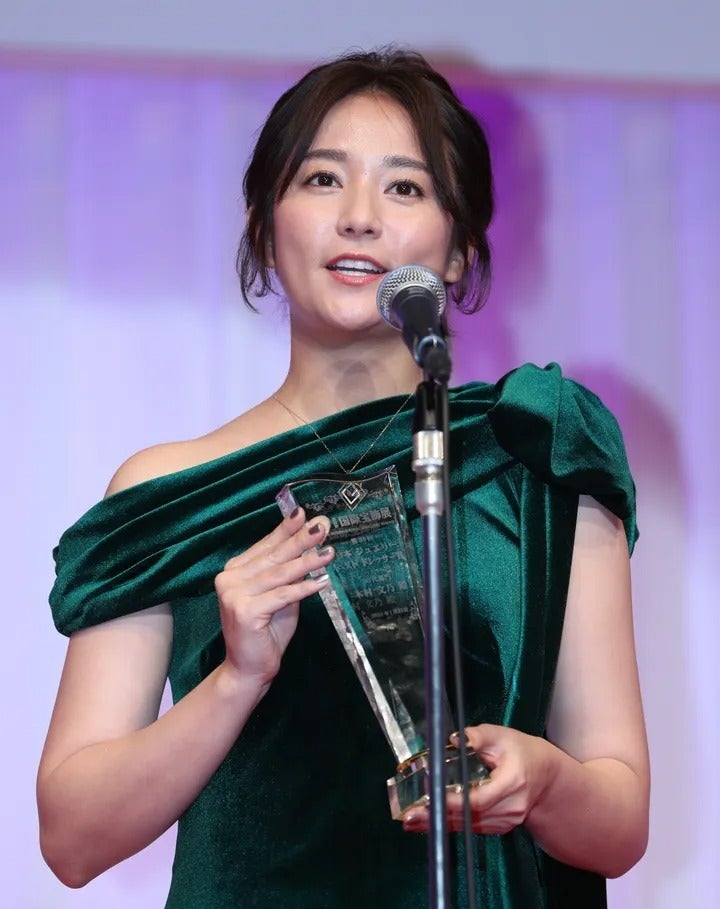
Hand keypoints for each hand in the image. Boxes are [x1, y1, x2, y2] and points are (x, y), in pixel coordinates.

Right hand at [214, 508, 333, 686]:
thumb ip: (289, 573)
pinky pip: (282, 595)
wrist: (249, 668)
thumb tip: (310, 544)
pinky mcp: (244, 610)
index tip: (304, 513)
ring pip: (280, 574)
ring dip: (307, 562)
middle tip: (322, 527)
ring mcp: (234, 594)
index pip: (265, 545)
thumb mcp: (281, 595)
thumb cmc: (266, 631)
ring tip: (329, 552)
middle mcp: (229, 579)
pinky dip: (304, 588)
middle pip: (273, 556)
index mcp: (234, 570)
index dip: (286, 529)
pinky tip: (321, 581)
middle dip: (300, 540)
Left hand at [403, 724, 554, 835]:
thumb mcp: (501, 736)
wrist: (544, 775)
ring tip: (411, 820)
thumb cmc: (520, 751)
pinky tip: (428, 823)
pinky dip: (450, 825)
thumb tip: (453, 739)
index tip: (430, 797)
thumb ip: (477, 736)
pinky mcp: (500, 826)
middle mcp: (511, 807)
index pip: (480, 798)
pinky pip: (472, 828)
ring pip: (469, 826)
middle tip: (410, 814)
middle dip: (438, 815)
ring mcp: (506, 821)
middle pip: (471, 816)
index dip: (454, 801)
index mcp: (513, 782)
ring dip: (439, 824)